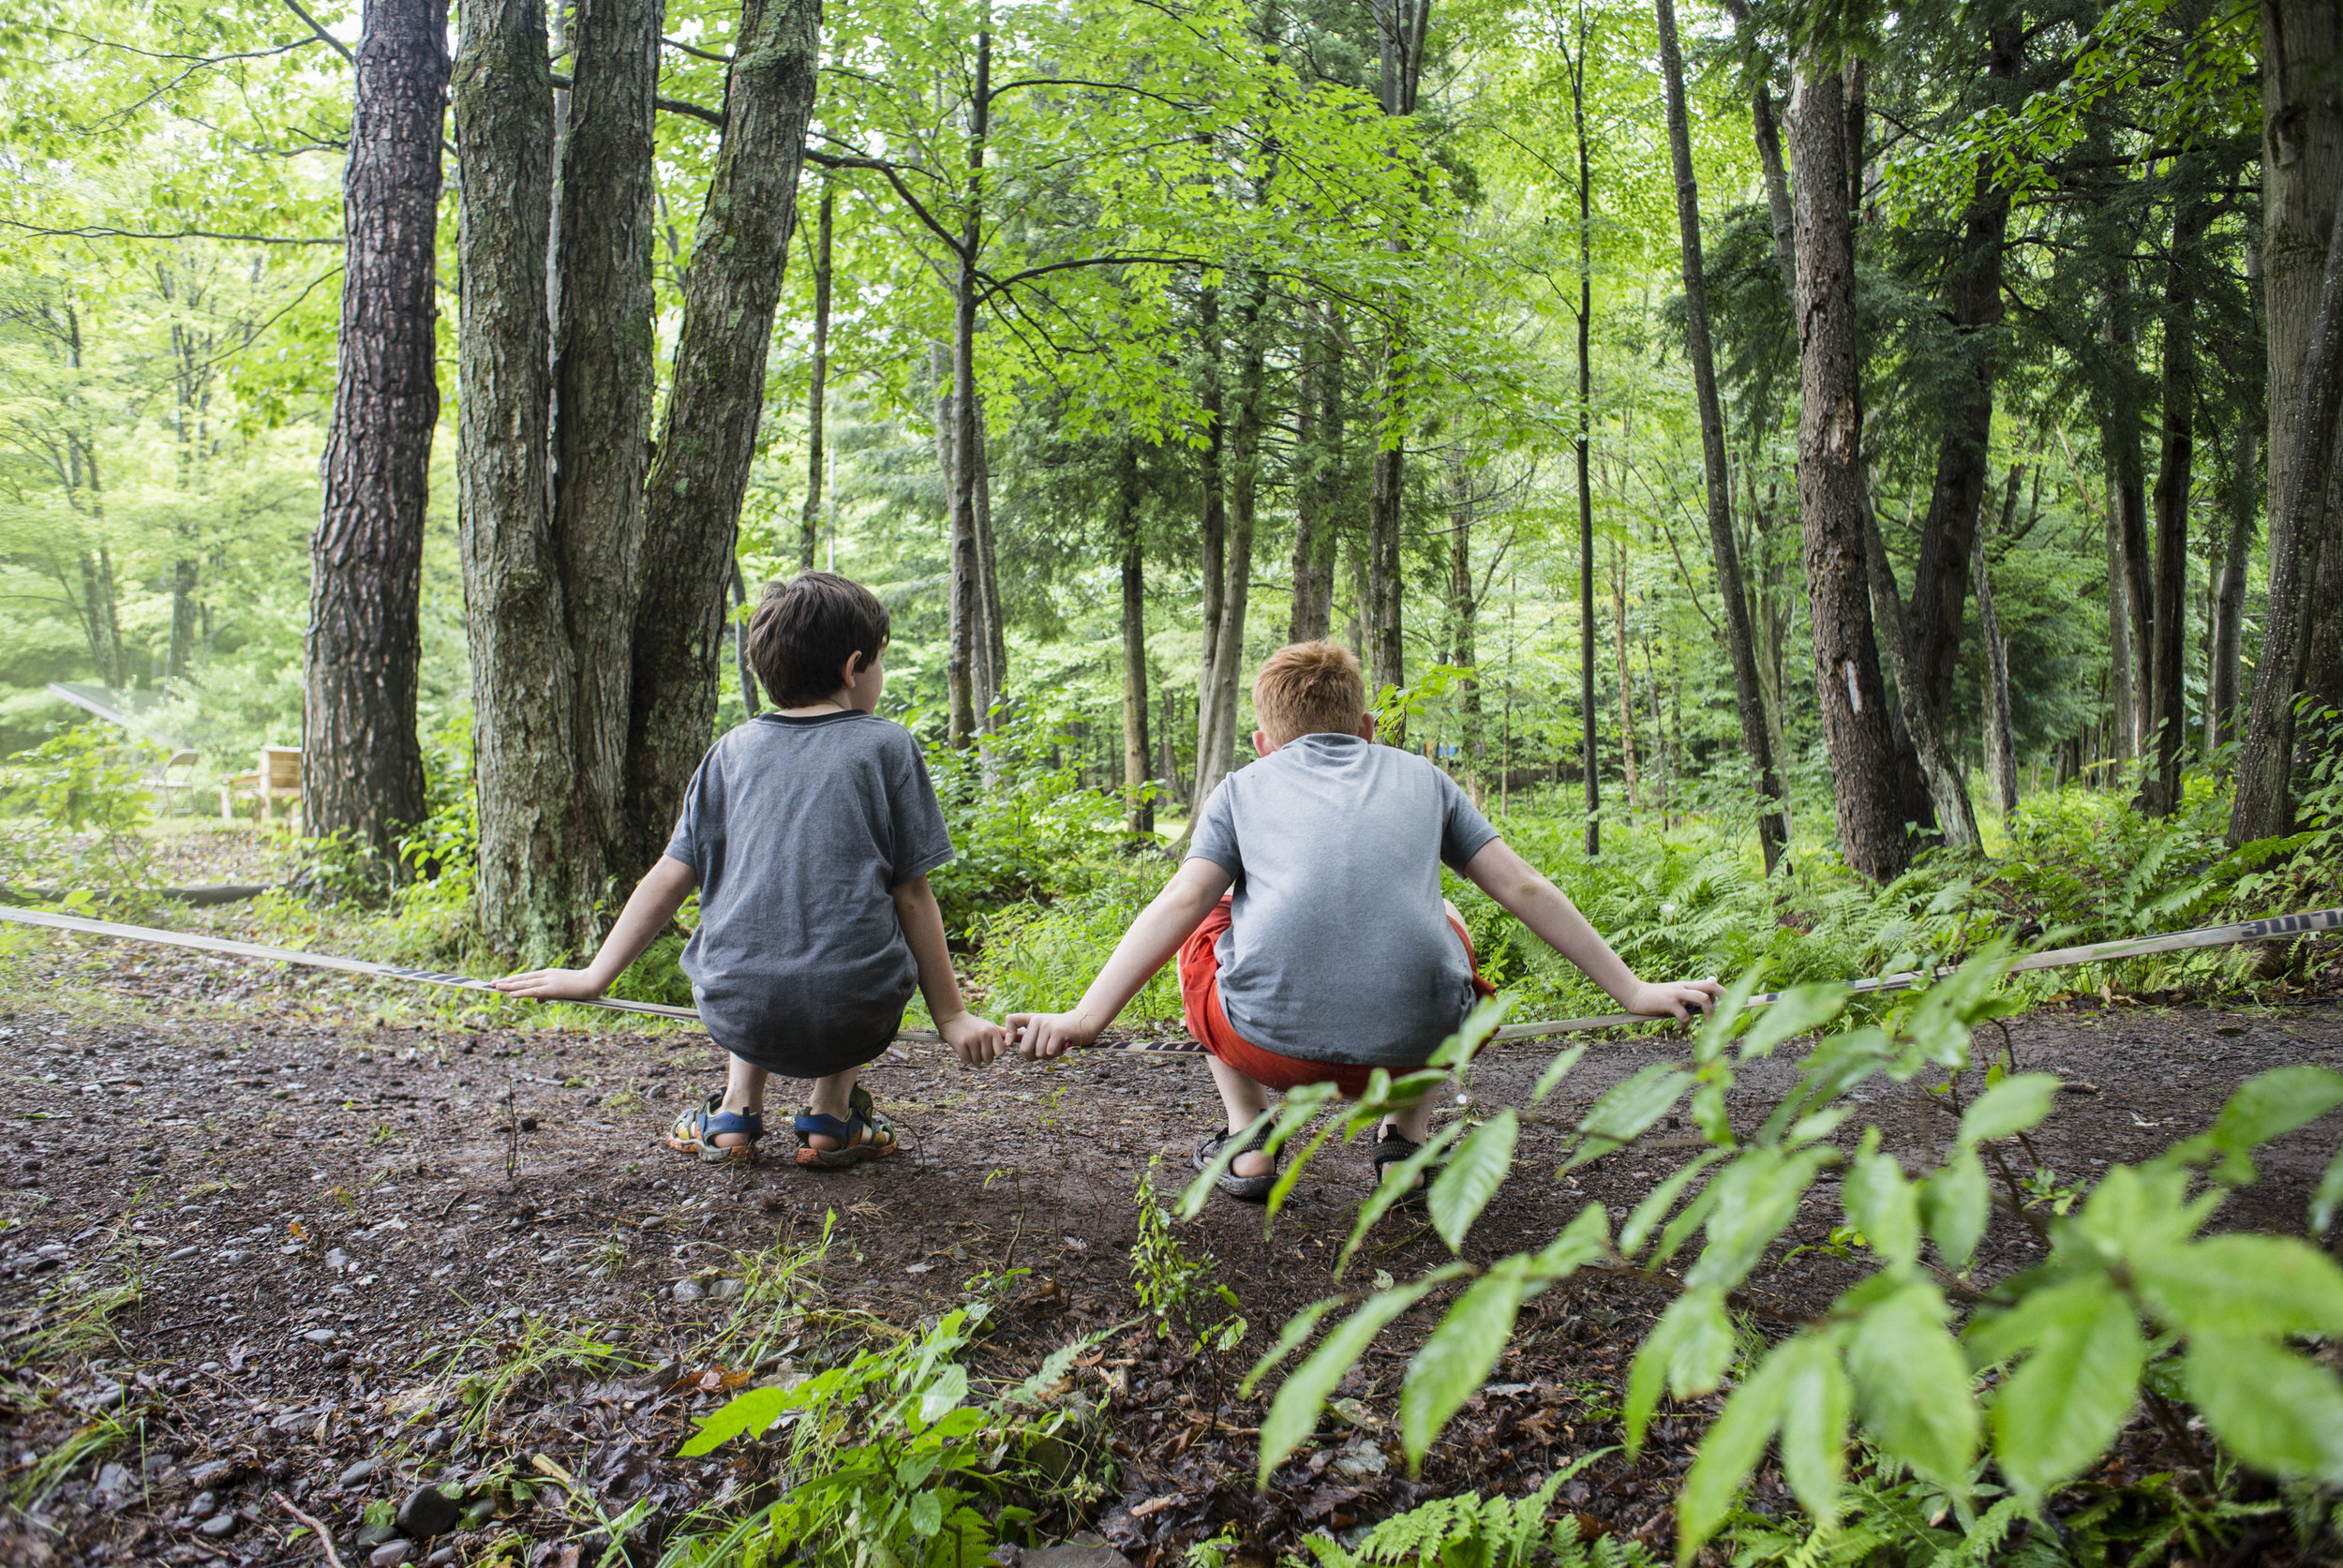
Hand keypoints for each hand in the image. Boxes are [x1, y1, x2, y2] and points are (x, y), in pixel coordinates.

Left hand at [493, 967, 608, 1001]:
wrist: (593, 981)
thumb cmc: (581, 985)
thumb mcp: (563, 989)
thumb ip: (548, 994)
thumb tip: (537, 1000)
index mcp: (549, 973)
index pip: (527, 976)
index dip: (513, 979)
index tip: (502, 981)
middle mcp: (546, 975)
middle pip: (522, 979)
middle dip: (506, 982)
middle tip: (492, 983)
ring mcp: (548, 981)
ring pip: (524, 984)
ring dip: (509, 986)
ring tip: (496, 987)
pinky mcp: (552, 989)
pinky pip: (532, 991)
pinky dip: (521, 992)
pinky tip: (511, 994)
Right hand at [939, 1011, 1008, 1066]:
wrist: (952, 1018)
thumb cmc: (975, 1025)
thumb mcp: (990, 1026)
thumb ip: (1005, 1033)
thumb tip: (1023, 1036)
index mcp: (993, 1030)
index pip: (1001, 1052)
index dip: (994, 1052)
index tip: (988, 1046)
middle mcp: (984, 1034)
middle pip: (989, 1059)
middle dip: (983, 1056)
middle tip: (976, 1046)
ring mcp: (972, 1039)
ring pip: (977, 1061)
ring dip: (973, 1058)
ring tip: (969, 1046)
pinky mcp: (961, 1044)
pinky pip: (967, 1061)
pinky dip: (964, 1058)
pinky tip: (962, 1048)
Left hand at [1005, 1010, 1098, 1060]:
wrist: (1084, 1022)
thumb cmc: (1062, 1031)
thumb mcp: (1044, 1030)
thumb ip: (1031, 1037)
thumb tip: (1012, 1046)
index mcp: (1032, 1019)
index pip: (1011, 1020)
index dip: (1007, 1034)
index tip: (1010, 1043)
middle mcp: (1037, 1020)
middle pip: (1025, 1049)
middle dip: (1034, 1056)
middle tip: (1045, 1052)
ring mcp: (1047, 1025)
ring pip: (1039, 1053)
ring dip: (1048, 1056)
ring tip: (1056, 1047)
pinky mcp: (1057, 1031)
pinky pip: (1050, 1052)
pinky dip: (1057, 1054)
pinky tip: (1062, 1046)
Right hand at [1625, 976, 1723, 1020]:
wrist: (1634, 994)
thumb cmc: (1656, 999)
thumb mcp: (1675, 996)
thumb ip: (1689, 998)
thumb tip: (1706, 1004)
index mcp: (1688, 985)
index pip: (1712, 984)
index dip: (1726, 993)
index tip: (1736, 1004)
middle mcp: (1685, 987)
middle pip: (1712, 987)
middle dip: (1725, 999)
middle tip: (1727, 1015)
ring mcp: (1677, 993)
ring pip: (1703, 999)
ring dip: (1709, 1013)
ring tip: (1707, 1025)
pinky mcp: (1668, 1002)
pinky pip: (1684, 1015)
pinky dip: (1685, 1024)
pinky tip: (1680, 1029)